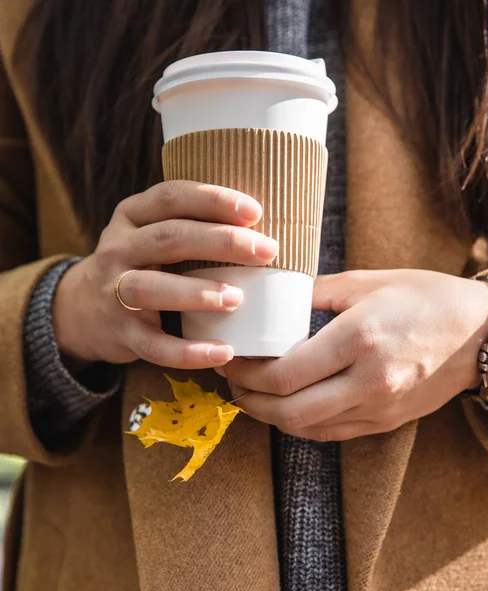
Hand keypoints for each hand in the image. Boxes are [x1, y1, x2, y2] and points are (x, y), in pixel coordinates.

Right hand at [54, 181, 277, 369]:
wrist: (80, 310)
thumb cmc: (138, 265)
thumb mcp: (149, 234)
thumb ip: (189, 226)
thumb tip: (260, 231)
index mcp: (131, 217)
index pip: (171, 198)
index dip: (213, 201)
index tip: (254, 211)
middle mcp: (119, 249)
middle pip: (169, 238)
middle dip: (221, 241)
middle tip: (265, 251)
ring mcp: (115, 292)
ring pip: (152, 288)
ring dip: (197, 292)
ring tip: (236, 298)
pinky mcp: (121, 333)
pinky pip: (155, 345)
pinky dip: (189, 352)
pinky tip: (223, 352)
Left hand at [219, 270, 487, 440]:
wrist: (481, 335)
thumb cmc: (426, 298)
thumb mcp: (368, 282)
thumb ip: (317, 292)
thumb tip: (278, 299)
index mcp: (360, 338)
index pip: (285, 372)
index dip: (247, 372)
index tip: (230, 359)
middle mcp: (368, 380)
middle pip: (289, 410)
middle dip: (249, 400)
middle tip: (231, 381)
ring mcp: (379, 407)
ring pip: (307, 428)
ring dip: (270, 416)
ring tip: (251, 395)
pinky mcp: (386, 421)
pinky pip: (331, 433)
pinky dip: (300, 425)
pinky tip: (287, 407)